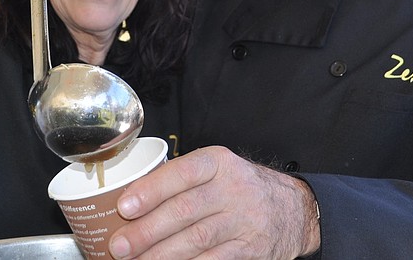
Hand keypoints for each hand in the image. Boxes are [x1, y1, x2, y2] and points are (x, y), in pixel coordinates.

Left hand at [108, 146, 320, 258]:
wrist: (293, 209)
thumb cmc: (240, 188)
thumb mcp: (217, 170)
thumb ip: (180, 180)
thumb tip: (129, 202)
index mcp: (218, 162)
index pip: (182, 172)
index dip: (151, 190)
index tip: (124, 206)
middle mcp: (233, 188)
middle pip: (185, 210)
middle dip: (147, 231)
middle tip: (119, 245)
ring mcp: (243, 220)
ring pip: (196, 240)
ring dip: (160, 254)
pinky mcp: (250, 249)